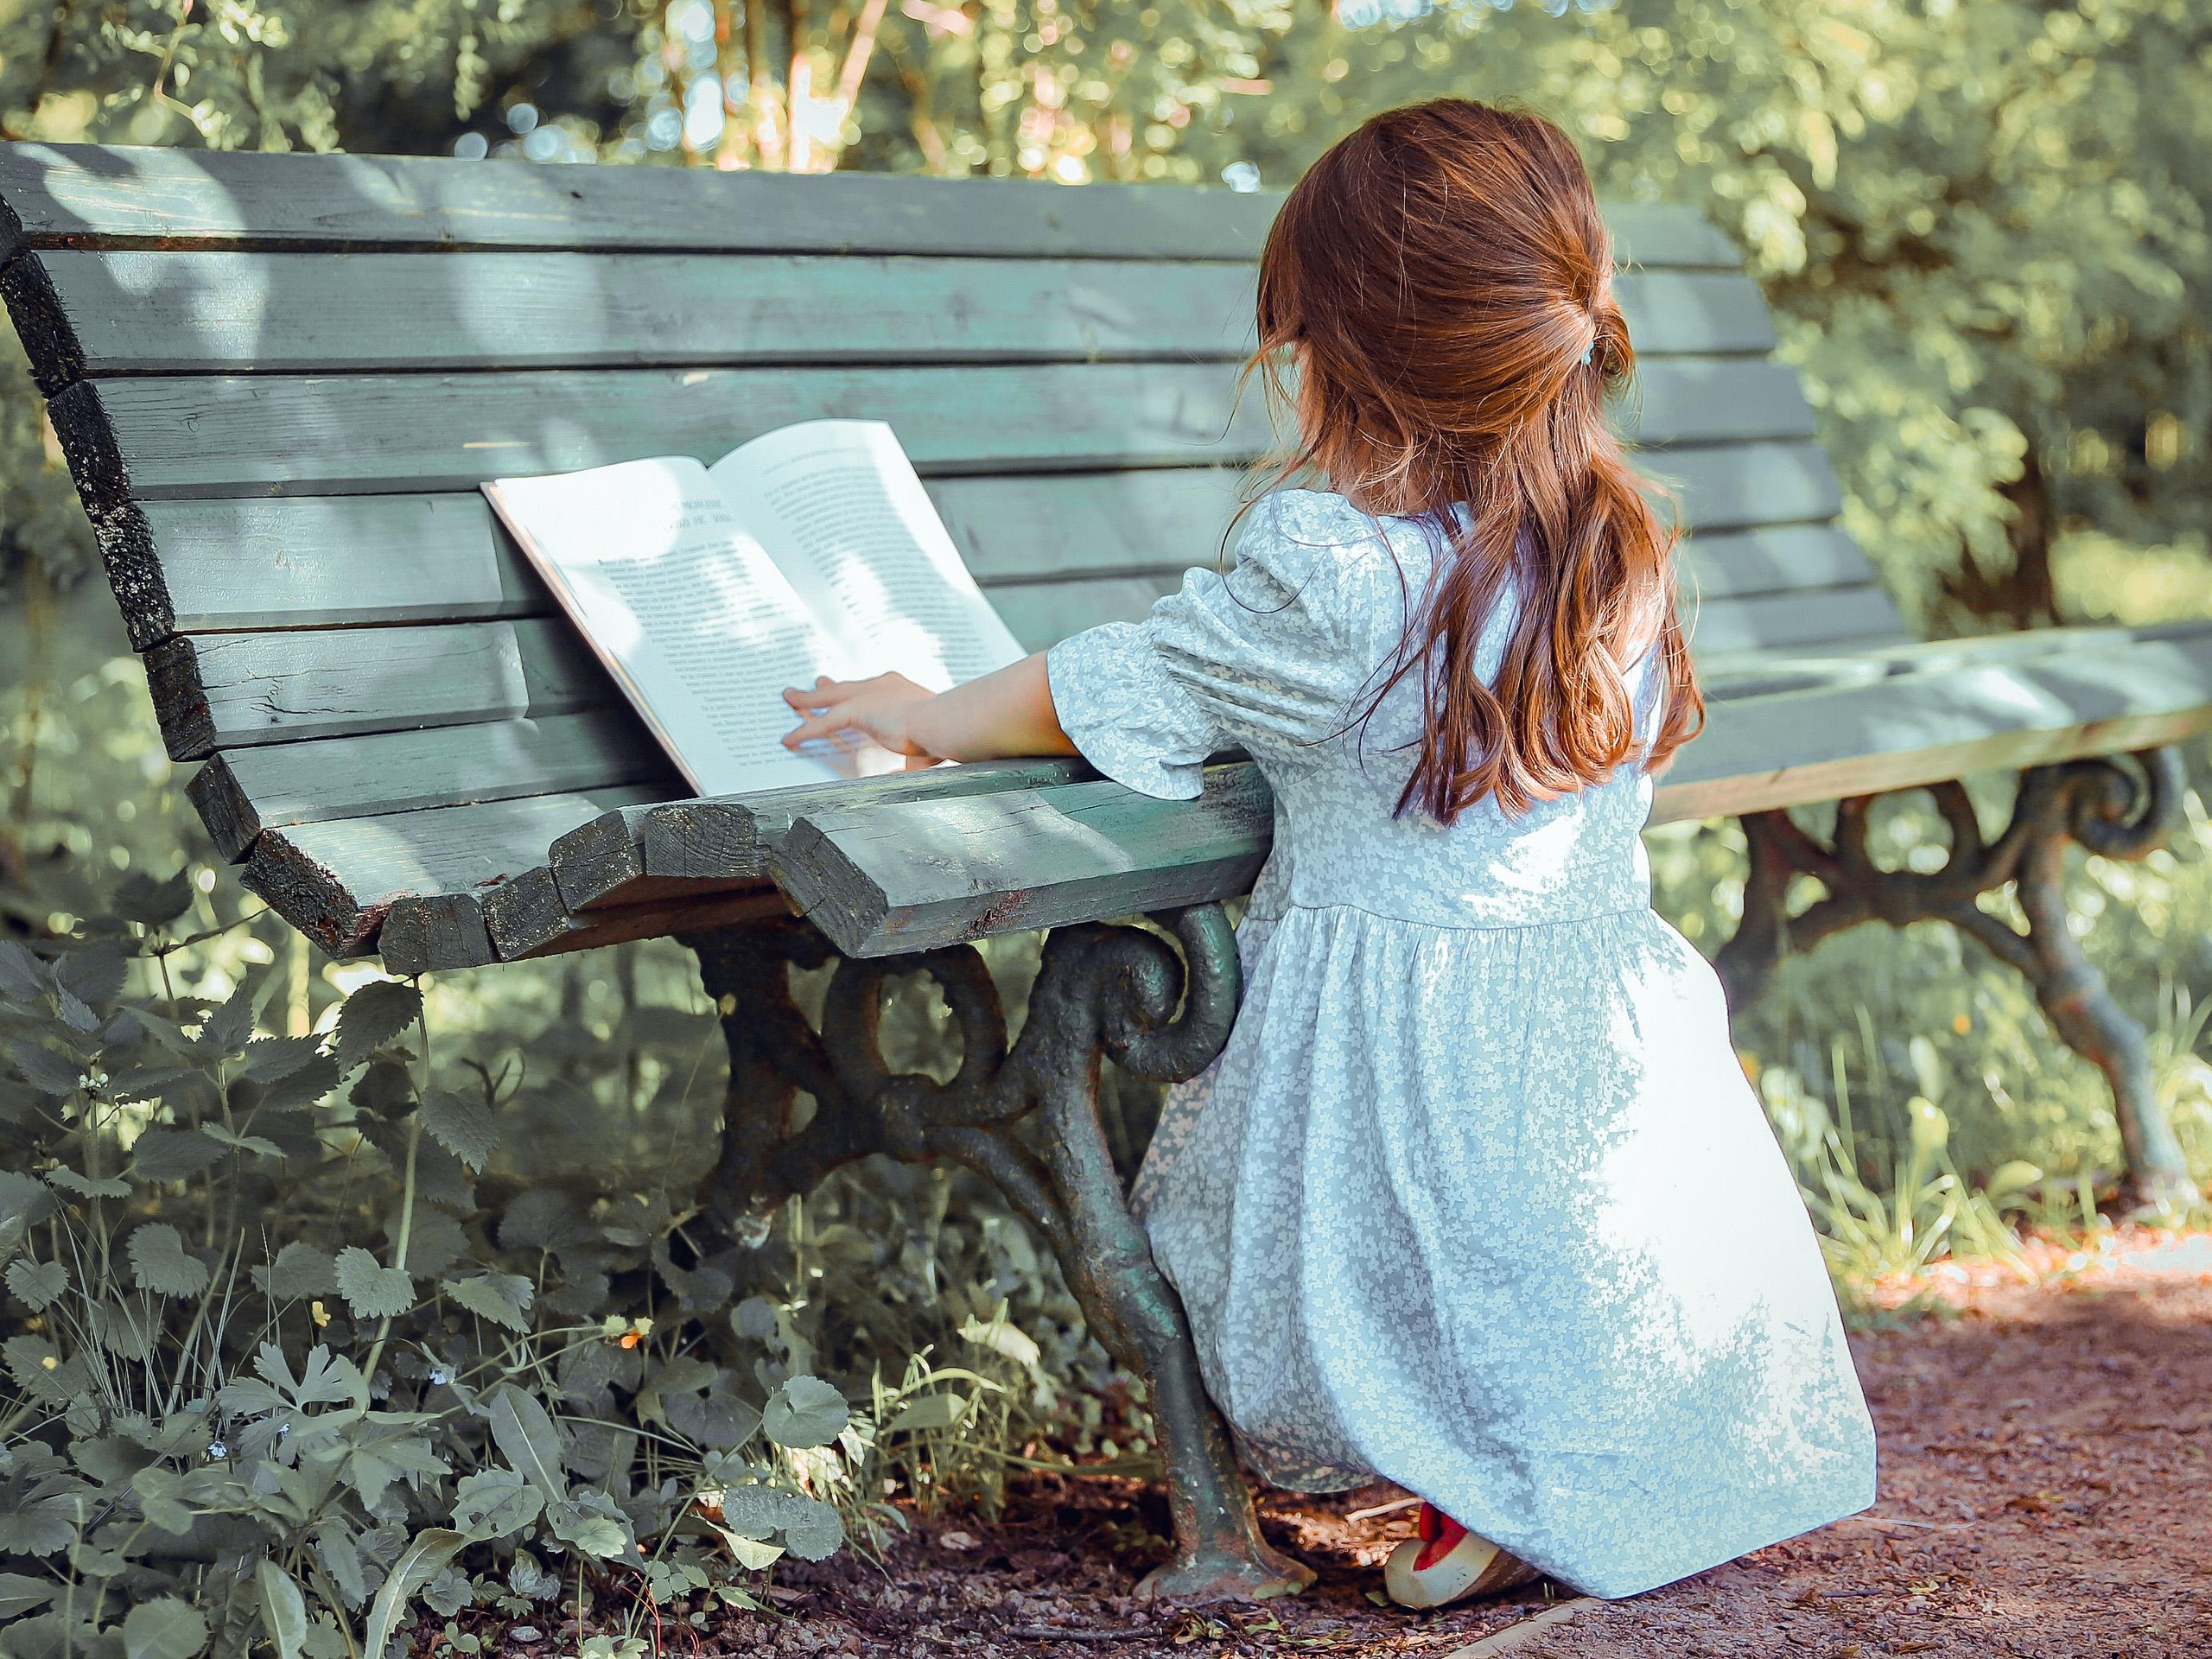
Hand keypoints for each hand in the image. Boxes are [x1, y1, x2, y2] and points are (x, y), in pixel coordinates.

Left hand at [782, 673, 942, 768]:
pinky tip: (790, 739)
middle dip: (828, 687)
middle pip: (847, 687)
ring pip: (828, 699)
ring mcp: (868, 696)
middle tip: (815, 683)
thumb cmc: (944, 733)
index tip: (852, 692)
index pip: (873, 691)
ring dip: (807, 700)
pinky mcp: (856, 709)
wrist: (944, 722)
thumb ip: (912, 759)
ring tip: (790, 698)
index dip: (858, 693)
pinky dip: (805, 731)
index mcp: (902, 692)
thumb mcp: (927, 747)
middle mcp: (883, 686)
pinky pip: (823, 722)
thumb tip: (905, 776)